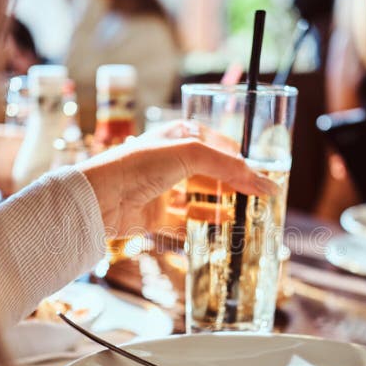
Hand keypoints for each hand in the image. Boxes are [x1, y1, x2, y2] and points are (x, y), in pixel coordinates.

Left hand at [78, 121, 278, 236]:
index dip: (243, 162)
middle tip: (260, 200)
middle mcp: (172, 161)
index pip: (221, 147)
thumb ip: (227, 167)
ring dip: (222, 205)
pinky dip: (202, 224)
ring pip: (200, 198)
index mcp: (180, 137)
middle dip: (236, 185)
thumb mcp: (189, 154)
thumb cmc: (139, 165)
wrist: (100, 198)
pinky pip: (184, 221)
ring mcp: (163, 188)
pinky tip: (222, 228)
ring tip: (247, 215)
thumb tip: (263, 182)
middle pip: (213, 173)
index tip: (265, 180)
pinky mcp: (155, 214)